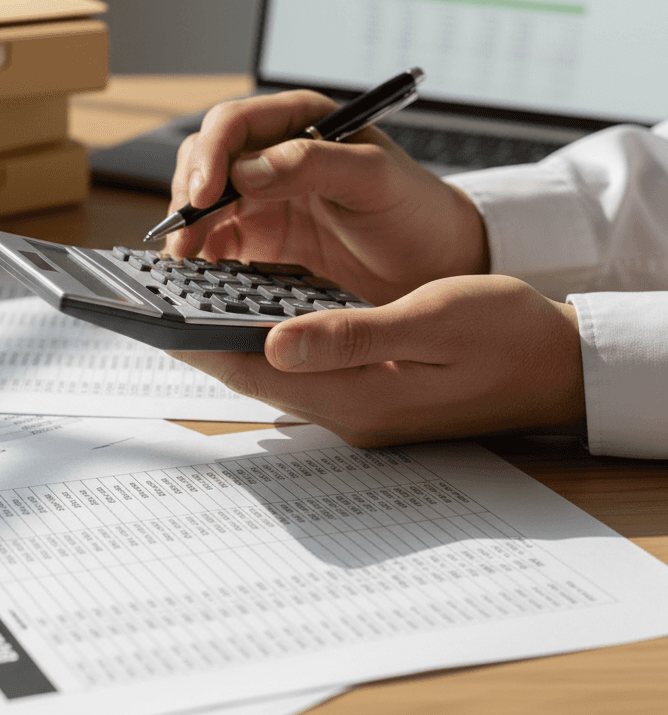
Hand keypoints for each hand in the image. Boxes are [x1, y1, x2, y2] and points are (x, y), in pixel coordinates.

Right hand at [166, 90, 488, 303]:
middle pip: (206, 161)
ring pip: (202, 202)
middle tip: (186, 236)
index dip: (211, 155)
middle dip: (190, 195)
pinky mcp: (262, 241)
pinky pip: (217, 241)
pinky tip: (200, 272)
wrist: (434, 266)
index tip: (205, 194)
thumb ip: (313, 163)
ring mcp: (264, 200)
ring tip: (185, 259)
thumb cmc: (415, 212)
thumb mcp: (374, 179)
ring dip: (188, 227)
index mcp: (302, 123)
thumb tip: (247, 170)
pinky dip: (201, 255)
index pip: (235, 125)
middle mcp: (274, 156)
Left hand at [169, 276, 584, 446]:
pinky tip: (252, 317)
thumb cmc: (511, 338)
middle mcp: (349, 413)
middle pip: (253, 377)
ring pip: (272, 374)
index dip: (198, 343)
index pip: (255, 371)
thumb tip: (275, 341)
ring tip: (187, 302)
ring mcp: (358, 409)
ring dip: (229, 342)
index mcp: (360, 399)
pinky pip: (300, 371)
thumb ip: (353, 335)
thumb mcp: (434, 321)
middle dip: (200, 341)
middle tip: (155, 301)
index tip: (152, 314)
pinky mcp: (368, 396)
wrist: (562, 370)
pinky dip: (266, 343)